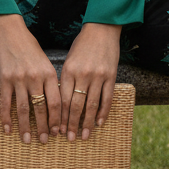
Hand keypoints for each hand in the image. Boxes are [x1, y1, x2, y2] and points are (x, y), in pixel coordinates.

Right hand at [0, 14, 60, 143]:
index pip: (57, 102)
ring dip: (25, 127)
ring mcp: (19, 79)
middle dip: (44, 127)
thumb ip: (49, 81)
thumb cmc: (29, 47)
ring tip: (27, 140)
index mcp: (49, 73)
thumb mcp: (45, 62)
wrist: (9, 32)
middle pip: (41, 108)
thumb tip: (56, 103)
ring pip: (24, 109)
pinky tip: (7, 129)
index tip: (59, 132)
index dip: (58, 119)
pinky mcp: (4, 79)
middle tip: (45, 141)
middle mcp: (35, 78)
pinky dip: (6, 118)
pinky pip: (6, 103)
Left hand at [59, 22, 121, 141]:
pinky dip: (103, 112)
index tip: (58, 130)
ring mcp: (98, 76)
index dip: (60, 117)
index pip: (63, 99)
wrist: (102, 29)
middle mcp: (83, 74)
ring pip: (92, 105)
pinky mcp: (111, 76)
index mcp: (68, 70)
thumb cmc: (82, 45)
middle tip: (69, 138)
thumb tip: (62, 104)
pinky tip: (100, 123)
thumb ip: (66, 80)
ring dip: (87, 123)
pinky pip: (107, 98)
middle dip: (72, 124)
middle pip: (76, 105)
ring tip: (85, 136)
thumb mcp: (69, 60)